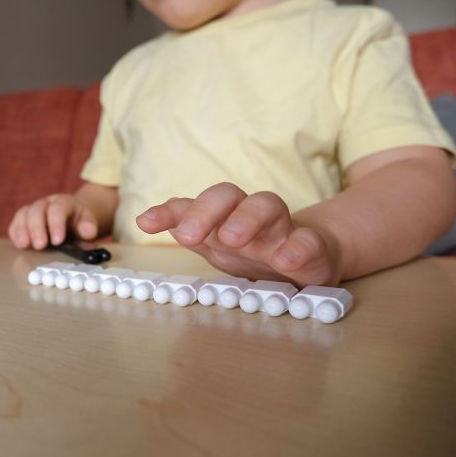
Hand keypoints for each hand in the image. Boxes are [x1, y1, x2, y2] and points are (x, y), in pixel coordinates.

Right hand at [9, 194, 98, 249]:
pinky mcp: (24, 219)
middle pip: (37, 209)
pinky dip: (15, 232)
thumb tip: (88, 232)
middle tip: (40, 246)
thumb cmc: (79, 223)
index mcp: (64, 202)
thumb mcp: (88, 223)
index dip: (56, 223)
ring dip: (23, 230)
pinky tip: (19, 244)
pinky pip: (16, 222)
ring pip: (24, 214)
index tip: (57, 240)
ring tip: (25, 245)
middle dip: (37, 228)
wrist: (73, 219)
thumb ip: (89, 227)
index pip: (58, 208)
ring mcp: (34, 210)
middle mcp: (47, 203)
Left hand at [136, 183, 341, 285]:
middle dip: (205, 211)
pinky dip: (297, 248)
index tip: (145, 223)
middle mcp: (247, 217)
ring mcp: (280, 230)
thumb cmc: (252, 248)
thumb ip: (185, 228)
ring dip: (247, 219)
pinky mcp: (312, 248)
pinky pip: (307, 241)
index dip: (168, 212)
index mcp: (221, 218)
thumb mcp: (214, 243)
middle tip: (188, 235)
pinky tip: (285, 260)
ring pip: (267, 206)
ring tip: (233, 239)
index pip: (192, 205)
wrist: (308, 258)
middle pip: (227, 196)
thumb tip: (144, 218)